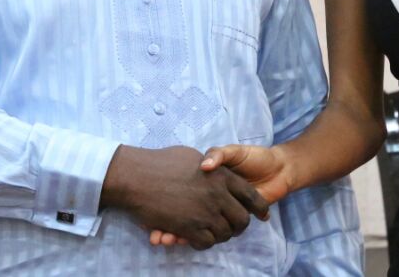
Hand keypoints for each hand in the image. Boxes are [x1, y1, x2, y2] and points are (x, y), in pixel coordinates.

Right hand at [101, 145, 268, 250]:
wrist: (137, 176)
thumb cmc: (161, 162)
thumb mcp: (192, 156)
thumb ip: (209, 165)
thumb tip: (213, 169)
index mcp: (222, 176)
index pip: (251, 196)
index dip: (259, 208)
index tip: (261, 215)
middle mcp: (218, 195)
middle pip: (242, 220)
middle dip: (239, 227)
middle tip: (231, 227)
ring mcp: (205, 213)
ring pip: (225, 234)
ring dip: (220, 235)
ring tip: (212, 231)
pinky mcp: (190, 228)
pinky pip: (207, 242)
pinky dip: (204, 242)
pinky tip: (196, 237)